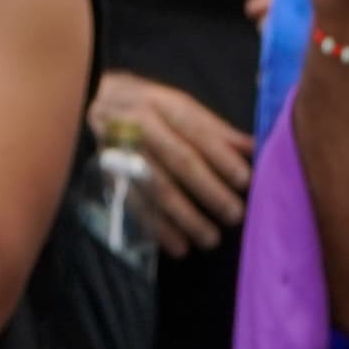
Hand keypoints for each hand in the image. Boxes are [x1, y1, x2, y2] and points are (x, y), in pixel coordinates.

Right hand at [92, 69, 250, 252]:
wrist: (93, 101)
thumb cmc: (150, 108)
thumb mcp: (182, 107)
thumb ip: (217, 130)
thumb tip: (255, 148)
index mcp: (163, 104)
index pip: (196, 131)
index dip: (221, 156)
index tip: (245, 181)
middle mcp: (140, 124)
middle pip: (179, 160)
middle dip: (209, 190)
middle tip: (235, 215)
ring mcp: (121, 151)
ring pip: (156, 187)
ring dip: (185, 216)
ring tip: (211, 239)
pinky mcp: (108, 175)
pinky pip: (134, 205)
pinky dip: (156, 228)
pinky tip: (178, 247)